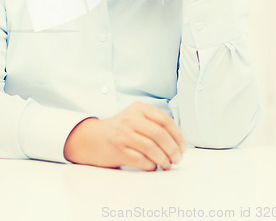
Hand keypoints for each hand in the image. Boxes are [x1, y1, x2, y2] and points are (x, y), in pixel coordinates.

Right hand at [63, 102, 185, 170]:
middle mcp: (130, 119)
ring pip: (152, 148)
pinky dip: (151, 165)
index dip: (177, 135)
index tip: (183, 147)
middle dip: (173, 149)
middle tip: (177, 159)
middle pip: (160, 134)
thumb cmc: (120, 129)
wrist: (93, 138)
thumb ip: (154, 123)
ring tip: (167, 164)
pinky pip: (141, 160)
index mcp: (138, 108)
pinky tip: (153, 166)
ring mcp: (123, 134)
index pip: (165, 120)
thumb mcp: (135, 117)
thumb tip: (178, 141)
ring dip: (164, 159)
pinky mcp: (118, 150)